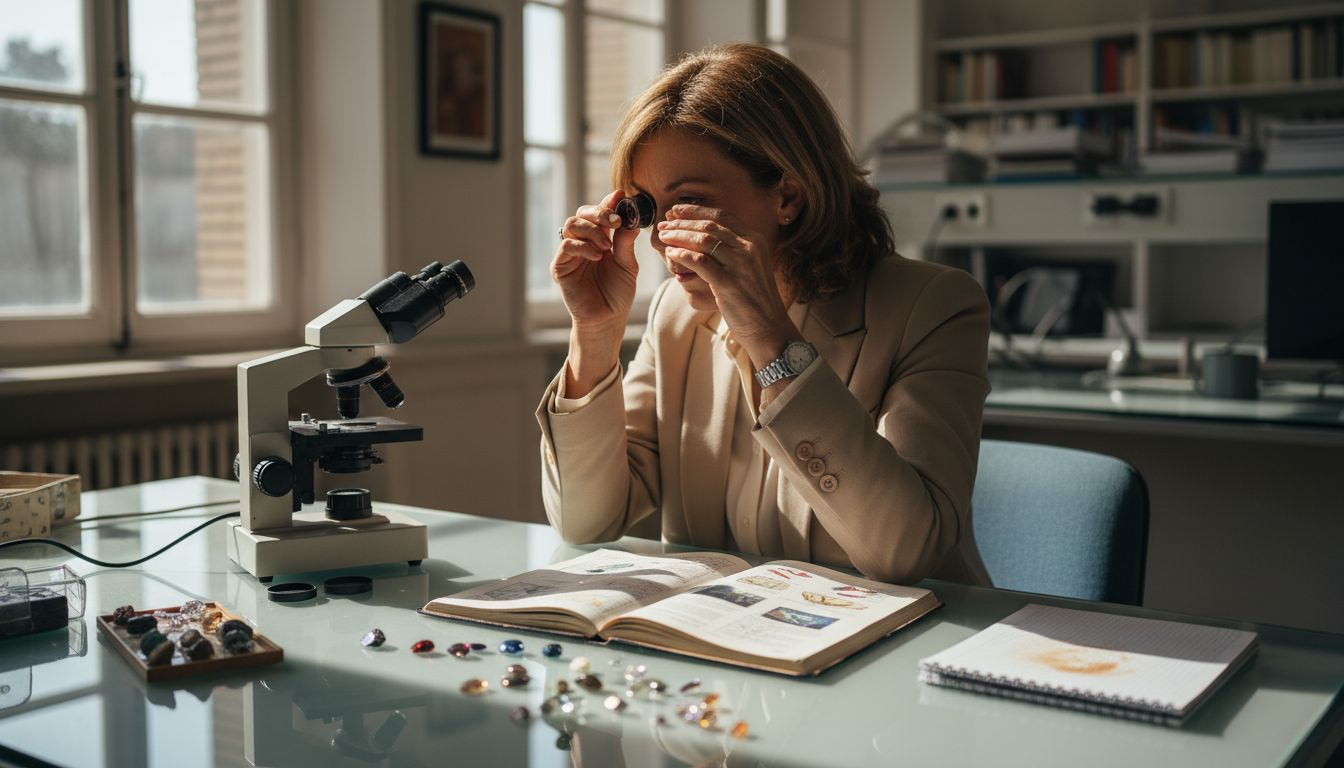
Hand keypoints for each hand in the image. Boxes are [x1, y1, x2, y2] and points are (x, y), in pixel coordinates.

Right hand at [553, 190, 640, 333]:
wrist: (607, 319)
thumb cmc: (617, 294)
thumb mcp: (627, 265)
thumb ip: (625, 243)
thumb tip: (630, 219)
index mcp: (600, 239)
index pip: (601, 214)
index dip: (609, 202)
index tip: (621, 195)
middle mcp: (583, 242)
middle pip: (582, 213)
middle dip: (599, 212)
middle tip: (615, 221)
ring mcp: (570, 253)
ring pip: (571, 224)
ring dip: (591, 230)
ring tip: (607, 246)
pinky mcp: (560, 266)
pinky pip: (566, 245)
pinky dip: (583, 246)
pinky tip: (598, 256)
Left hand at [657, 204, 799, 367]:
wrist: (768, 327)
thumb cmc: (754, 299)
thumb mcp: (749, 267)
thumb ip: (731, 250)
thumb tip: (699, 236)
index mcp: (755, 240)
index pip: (722, 217)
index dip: (696, 211)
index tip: (675, 210)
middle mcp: (750, 248)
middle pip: (709, 226)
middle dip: (682, 222)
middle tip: (664, 224)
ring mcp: (741, 265)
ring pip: (703, 240)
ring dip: (678, 236)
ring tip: (663, 237)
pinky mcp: (729, 284)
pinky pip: (699, 262)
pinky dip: (681, 255)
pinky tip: (671, 254)